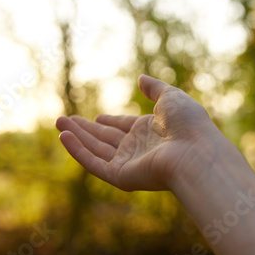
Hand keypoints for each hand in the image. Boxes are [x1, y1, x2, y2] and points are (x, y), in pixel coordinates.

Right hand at [56, 75, 216, 190]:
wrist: (196, 152)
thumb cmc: (188, 124)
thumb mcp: (171, 97)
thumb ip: (155, 88)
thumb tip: (141, 78)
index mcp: (151, 131)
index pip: (123, 127)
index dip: (109, 122)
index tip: (96, 117)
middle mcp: (138, 148)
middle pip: (105, 138)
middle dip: (85, 129)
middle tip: (63, 118)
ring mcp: (129, 163)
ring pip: (96, 149)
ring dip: (76, 137)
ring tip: (58, 123)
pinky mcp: (121, 176)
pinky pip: (94, 163)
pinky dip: (78, 150)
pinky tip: (64, 136)